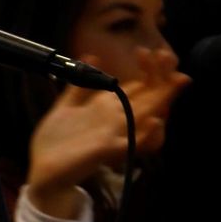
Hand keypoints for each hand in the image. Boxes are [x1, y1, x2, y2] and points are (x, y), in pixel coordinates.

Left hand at [25, 50, 187, 217]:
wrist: (44, 169)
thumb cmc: (56, 140)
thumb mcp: (66, 107)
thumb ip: (80, 86)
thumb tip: (92, 57)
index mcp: (109, 108)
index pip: (139, 86)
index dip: (148, 69)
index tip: (145, 52)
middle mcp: (118, 120)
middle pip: (149, 95)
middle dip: (161, 75)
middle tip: (167, 55)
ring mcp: (116, 135)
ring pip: (149, 115)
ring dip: (162, 98)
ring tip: (176, 80)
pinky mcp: (108, 151)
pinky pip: (134, 144)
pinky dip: (147, 135)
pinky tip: (155, 121)